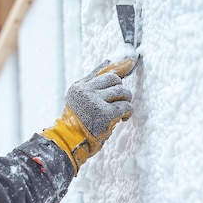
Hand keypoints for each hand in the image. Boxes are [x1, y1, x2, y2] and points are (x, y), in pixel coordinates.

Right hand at [41, 59, 133, 174]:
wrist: (71, 143)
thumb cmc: (79, 123)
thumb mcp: (80, 100)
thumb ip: (94, 86)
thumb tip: (116, 67)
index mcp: (79, 87)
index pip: (102, 70)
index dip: (119, 67)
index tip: (131, 60)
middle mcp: (86, 91)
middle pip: (114, 79)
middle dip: (120, 89)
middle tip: (118, 101)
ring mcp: (95, 102)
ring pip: (122, 92)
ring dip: (125, 101)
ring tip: (120, 111)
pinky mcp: (105, 114)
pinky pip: (125, 106)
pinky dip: (127, 112)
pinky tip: (122, 118)